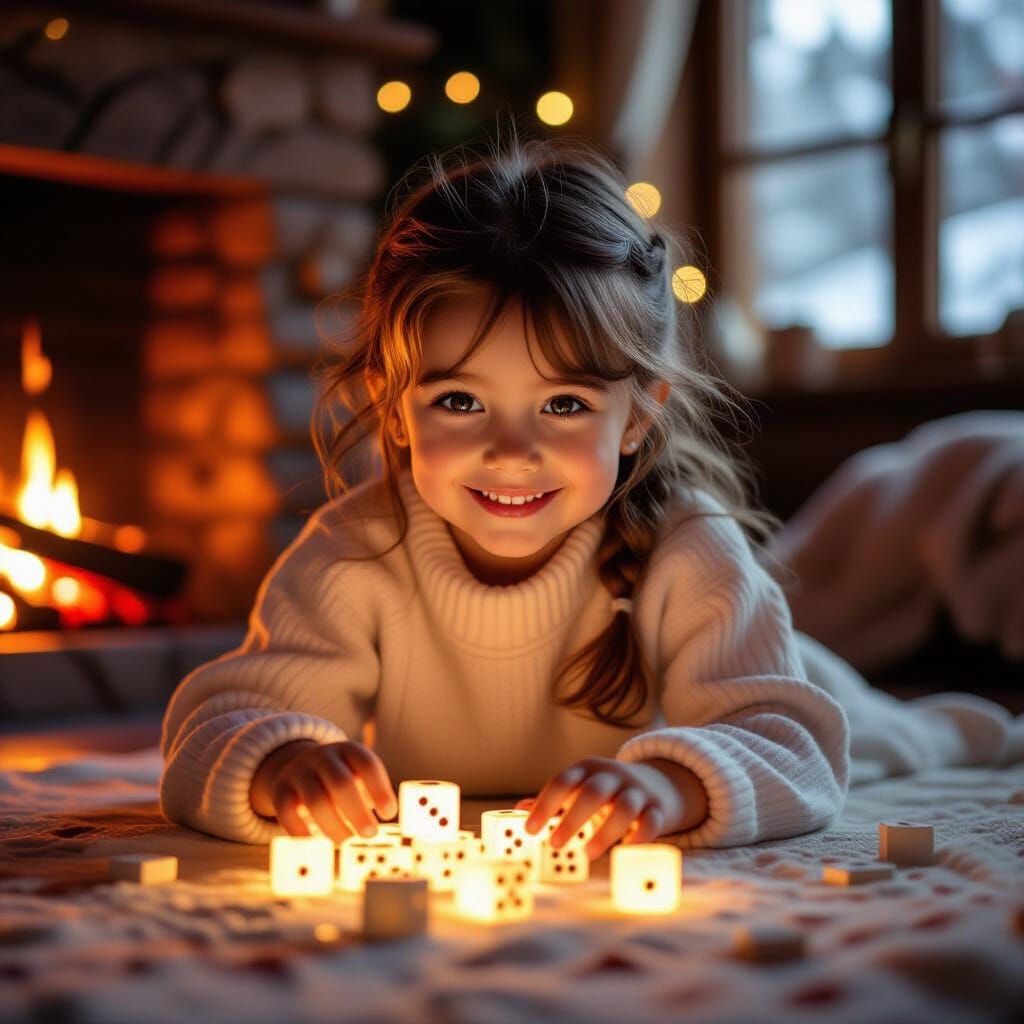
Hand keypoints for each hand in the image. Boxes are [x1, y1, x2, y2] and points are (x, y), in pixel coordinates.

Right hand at [253, 740, 397, 842]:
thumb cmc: (343, 777)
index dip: (380, 790)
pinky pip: (286, 810)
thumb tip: (388, 821)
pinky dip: (300, 829)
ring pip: (316, 800)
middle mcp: (323, 757)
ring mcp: (300, 771)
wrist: (301, 765)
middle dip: (357, 812)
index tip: (389, 814)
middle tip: (370, 834)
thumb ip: (372, 794)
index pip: (367, 765)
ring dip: (333, 826)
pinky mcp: (280, 789)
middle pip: (341, 783)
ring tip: (346, 840)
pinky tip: (313, 841)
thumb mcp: (359, 775)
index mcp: (349, 750)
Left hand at [515, 757, 688, 859]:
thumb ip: (554, 799)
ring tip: (589, 854)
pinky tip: (625, 851)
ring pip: (624, 807)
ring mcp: (638, 791)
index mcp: (587, 769)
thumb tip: (520, 809)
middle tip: (555, 843)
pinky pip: (651, 821)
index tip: (529, 829)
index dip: (545, 804)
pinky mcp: (658, 809)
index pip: (562, 781)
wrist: (657, 783)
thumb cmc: (607, 791)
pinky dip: (639, 836)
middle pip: (593, 792)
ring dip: (605, 831)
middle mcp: (613, 776)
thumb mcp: (580, 787)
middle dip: (572, 818)